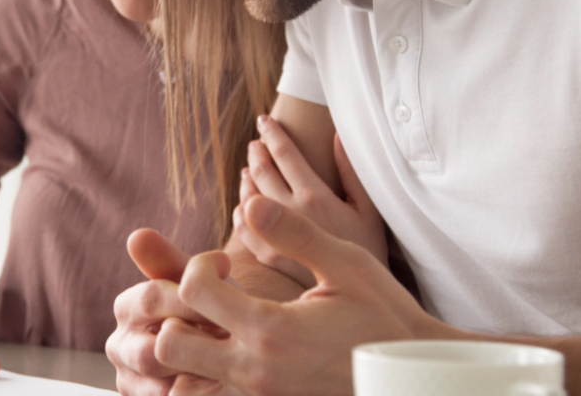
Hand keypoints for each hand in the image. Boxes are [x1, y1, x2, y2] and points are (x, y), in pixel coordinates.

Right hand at [107, 230, 240, 395]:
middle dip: (198, 345)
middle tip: (234, 341)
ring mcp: (131, 381)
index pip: (152, 297)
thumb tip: (137, 235)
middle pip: (151, 349)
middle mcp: (120, 346)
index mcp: (127, 306)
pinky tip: (224, 383)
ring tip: (234, 363)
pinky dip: (198, 393)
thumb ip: (173, 261)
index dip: (194, 298)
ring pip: (161, 386)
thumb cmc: (214, 308)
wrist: (230, 345)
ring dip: (200, 375)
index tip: (230, 295)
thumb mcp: (199, 282)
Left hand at [158, 197, 453, 395]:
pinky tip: (229, 345)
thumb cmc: (383, 315)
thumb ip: (295, 234)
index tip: (225, 261)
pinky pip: (210, 394)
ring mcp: (257, 395)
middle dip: (175, 312)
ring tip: (215, 320)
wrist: (412, 376)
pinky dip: (203, 372)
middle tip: (207, 294)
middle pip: (168, 345)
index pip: (193, 290)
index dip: (200, 265)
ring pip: (182, 378)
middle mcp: (254, 371)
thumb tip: (251, 203)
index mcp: (270, 331)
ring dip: (187, 344)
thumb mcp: (346, 264)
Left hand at [238, 117, 387, 286]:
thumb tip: (336, 136)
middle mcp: (291, 214)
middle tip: (255, 143)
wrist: (362, 300)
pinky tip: (243, 204)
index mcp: (315, 197)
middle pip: (262, 172)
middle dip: (257, 152)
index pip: (285, 154)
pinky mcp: (269, 258)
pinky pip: (243, 228)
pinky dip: (240, 211)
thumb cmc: (372, 252)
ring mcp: (275, 238)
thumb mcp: (368, 210)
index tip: (264, 120)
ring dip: (247, 178)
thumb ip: (350, 172)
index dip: (272, 133)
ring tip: (249, 167)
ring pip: (248, 197)